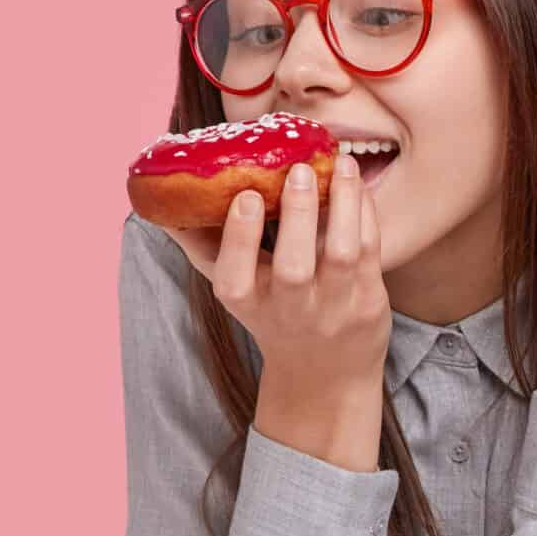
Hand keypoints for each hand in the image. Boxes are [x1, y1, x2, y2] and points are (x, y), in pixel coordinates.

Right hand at [159, 156, 390, 469]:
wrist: (325, 371)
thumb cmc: (273, 312)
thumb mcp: (237, 288)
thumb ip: (204, 247)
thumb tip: (166, 202)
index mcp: (247, 303)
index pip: (235, 278)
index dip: (240, 237)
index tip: (246, 195)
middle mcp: (289, 310)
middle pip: (293, 268)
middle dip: (298, 214)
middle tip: (299, 169)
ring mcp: (333, 308)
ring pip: (341, 254)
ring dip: (344, 203)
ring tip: (341, 163)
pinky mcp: (368, 301)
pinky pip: (370, 251)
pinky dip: (365, 213)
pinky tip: (357, 183)